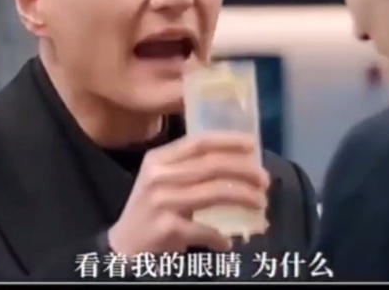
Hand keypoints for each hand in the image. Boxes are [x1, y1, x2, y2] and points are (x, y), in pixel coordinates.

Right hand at [108, 132, 268, 255]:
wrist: (123, 246)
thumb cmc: (149, 208)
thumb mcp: (161, 179)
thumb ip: (189, 167)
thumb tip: (238, 161)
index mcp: (159, 159)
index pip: (199, 142)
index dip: (229, 141)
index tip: (253, 144)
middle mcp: (159, 177)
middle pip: (212, 166)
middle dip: (245, 171)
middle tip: (264, 180)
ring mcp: (162, 202)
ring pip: (214, 193)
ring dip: (243, 197)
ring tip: (260, 203)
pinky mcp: (167, 228)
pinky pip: (205, 229)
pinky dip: (221, 236)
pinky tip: (228, 242)